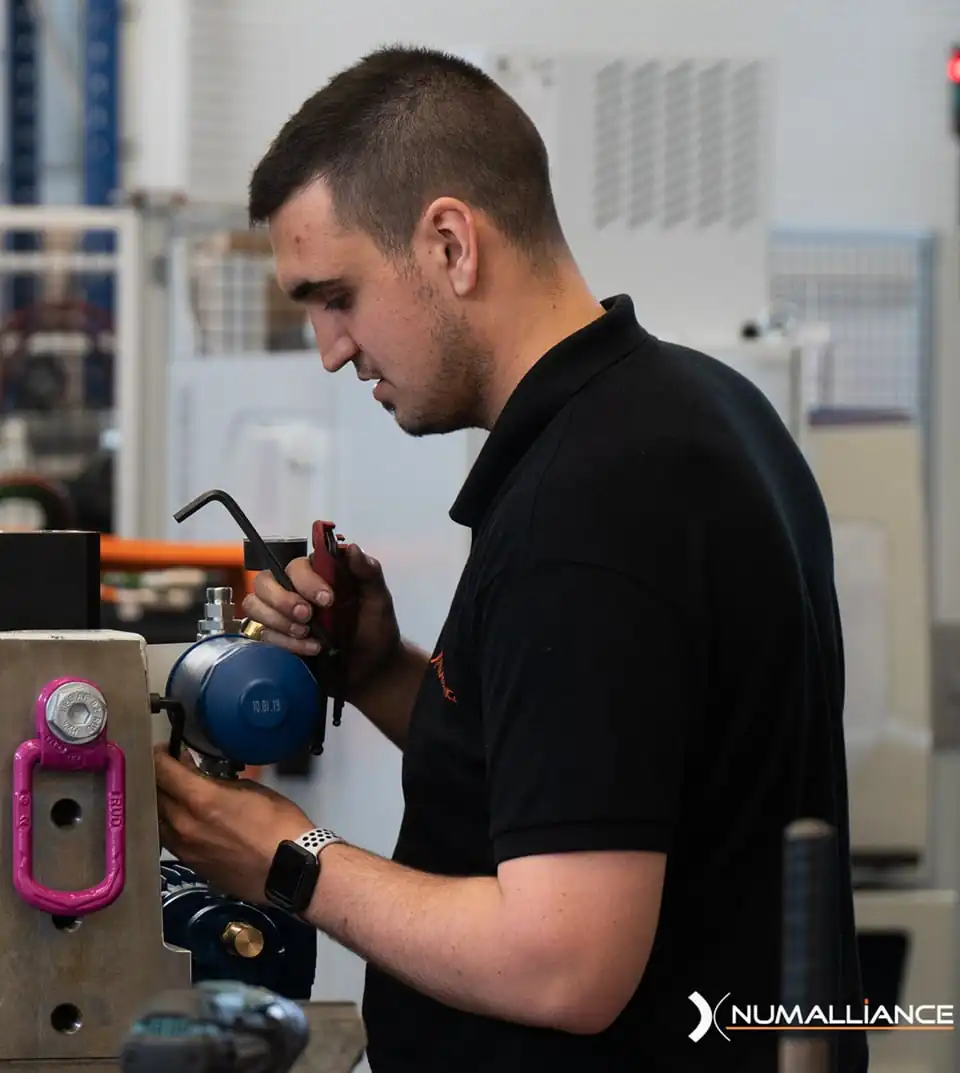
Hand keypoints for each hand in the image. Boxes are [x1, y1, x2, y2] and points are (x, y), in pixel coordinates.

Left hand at [154, 744, 313, 902]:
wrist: (289, 869)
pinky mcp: (191, 866)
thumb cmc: (278, 822)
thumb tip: (205, 778)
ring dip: (162, 805)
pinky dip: (172, 826)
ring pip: (157, 821)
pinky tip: (186, 822)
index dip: (160, 756)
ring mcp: (183, 848)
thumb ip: (220, 782)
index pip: (162, 770)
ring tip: (175, 796)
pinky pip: (170, 841)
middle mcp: (183, 823)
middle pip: (154, 795)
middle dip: (159, 779)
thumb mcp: (251, 789)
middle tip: (170, 771)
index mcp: (199, 799)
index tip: (165, 750)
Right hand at [241, 542, 402, 699]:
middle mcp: (295, 589)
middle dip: (283, 599)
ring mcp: (281, 614)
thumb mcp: (378, 601)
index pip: (297, 564)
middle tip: (307, 617)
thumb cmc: (376, 630)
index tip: (327, 600)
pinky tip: (310, 649)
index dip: (306, 580)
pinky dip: (283, 642)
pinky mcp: (276, 637)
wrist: (371, 670)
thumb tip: (352, 548)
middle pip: (265, 580)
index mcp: (319, 575)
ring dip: (277, 620)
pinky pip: (261, 633)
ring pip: (255, 604)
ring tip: (306, 634)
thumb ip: (369, 573)